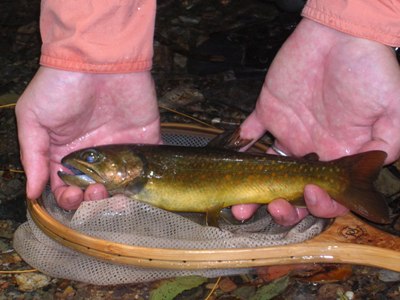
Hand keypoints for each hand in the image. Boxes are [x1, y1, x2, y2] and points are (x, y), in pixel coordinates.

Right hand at [16, 67, 159, 209]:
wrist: (97, 58)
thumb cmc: (59, 84)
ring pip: (122, 182)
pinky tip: (140, 188)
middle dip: (94, 199)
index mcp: (66, 151)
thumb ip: (33, 155)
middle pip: (95, 188)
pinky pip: (147, 164)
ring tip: (116, 194)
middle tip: (95, 192)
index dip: (69, 197)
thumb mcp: (33, 117)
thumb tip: (32, 192)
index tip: (72, 197)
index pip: (67, 185)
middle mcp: (93, 153)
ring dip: (119, 195)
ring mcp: (119, 147)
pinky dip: (146, 178)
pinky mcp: (143, 138)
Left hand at [233, 19, 399, 224]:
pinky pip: (249, 133)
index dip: (320, 205)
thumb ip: (388, 143)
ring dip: (253, 190)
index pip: (327, 194)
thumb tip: (375, 170)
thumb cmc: (371, 69)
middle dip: (282, 207)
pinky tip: (232, 160)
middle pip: (293, 190)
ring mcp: (288, 133)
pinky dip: (239, 146)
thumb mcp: (394, 109)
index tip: (311, 196)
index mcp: (338, 155)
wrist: (340, 35)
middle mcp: (310, 150)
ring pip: (267, 171)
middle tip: (272, 208)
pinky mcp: (268, 113)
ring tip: (238, 204)